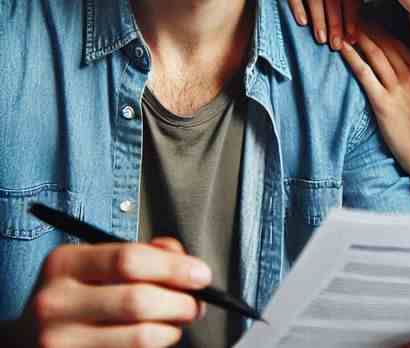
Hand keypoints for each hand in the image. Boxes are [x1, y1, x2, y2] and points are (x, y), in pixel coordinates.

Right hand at [9, 237, 209, 347]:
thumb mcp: (97, 263)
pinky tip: (156, 338)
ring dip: (172, 330)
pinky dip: (154, 347)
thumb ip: (144, 252)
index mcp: (65, 264)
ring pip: (139, 338)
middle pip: (138, 301)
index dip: (174, 267)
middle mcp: (56, 303)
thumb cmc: (78, 293)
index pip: (129, 260)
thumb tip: (185, 263)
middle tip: (196, 304)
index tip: (202, 275)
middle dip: (180, 303)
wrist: (26, 338)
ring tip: (176, 323)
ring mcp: (59, 343)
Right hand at [270, 0, 361, 48]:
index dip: (351, 19)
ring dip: (319, 18)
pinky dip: (298, 6)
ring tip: (320, 39)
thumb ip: (340, 16)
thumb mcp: (323, 9)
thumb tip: (356, 34)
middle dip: (336, 22)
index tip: (351, 40)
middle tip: (335, 45)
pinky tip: (301, 23)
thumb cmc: (302, 6)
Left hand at [340, 23, 409, 184]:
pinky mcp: (384, 103)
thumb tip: (403, 70)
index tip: (365, 15)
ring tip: (341, 21)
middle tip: (349, 10)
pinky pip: (364, 73)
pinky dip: (352, 57)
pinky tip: (340, 47)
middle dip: (365, 24)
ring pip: (374, 53)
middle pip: (384, 42)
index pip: (397, 42)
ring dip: (356, 35)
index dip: (379, 27)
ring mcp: (398, 88)